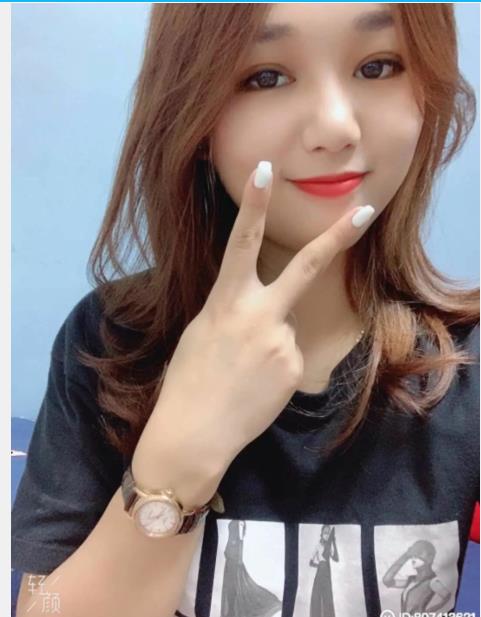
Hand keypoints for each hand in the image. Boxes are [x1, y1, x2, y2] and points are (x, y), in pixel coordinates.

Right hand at [137, 161, 374, 474]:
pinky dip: (275, 367)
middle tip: (364, 210)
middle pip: (305, 267)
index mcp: (226, 302)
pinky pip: (289, 356)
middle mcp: (259, 315)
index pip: (242, 243)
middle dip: (336, 236)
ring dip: (269, 343)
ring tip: (242, 372)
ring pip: (286, 327)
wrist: (195, 433)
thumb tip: (261, 310)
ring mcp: (282, 342)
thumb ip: (233, 311)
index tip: (265, 170)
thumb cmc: (187, 381)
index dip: (254, 205)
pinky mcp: (295, 368)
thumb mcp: (202, 332)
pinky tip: (256, 385)